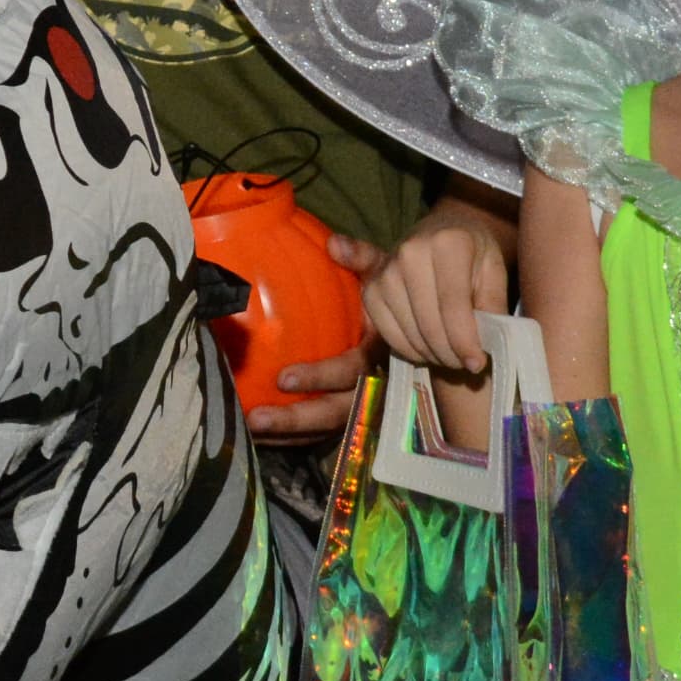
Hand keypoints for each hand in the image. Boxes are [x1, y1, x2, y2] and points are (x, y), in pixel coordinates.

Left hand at [245, 225, 384, 442]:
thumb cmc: (397, 289)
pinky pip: (326, 431)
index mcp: (383, 349)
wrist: (430, 316)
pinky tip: (264, 437)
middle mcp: (378, 382)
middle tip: (256, 418)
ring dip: (291, 433)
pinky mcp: (358, 413)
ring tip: (251, 430)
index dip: (321, 377)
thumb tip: (334, 243)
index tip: (283, 378)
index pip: (352, 370)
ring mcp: (370, 403)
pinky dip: (297, 437)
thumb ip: (362, 258)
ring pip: (330, 428)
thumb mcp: (387, 270)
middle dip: (297, 420)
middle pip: (339, 412)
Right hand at [359, 201, 512, 378]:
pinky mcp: (371, 290)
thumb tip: (487, 346)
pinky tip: (429, 348)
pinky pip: (389, 334)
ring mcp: (386, 272)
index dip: (465, 342)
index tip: (478, 364)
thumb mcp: (494, 272)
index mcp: (449, 242)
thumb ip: (493, 306)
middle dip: (450, 354)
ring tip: (451, 355)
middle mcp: (411, 253)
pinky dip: (411, 351)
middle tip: (466, 363)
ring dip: (433, 355)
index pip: (454, 306)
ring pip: (410, 333)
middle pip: (430, 324)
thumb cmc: (474, 254)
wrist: (443, 230)